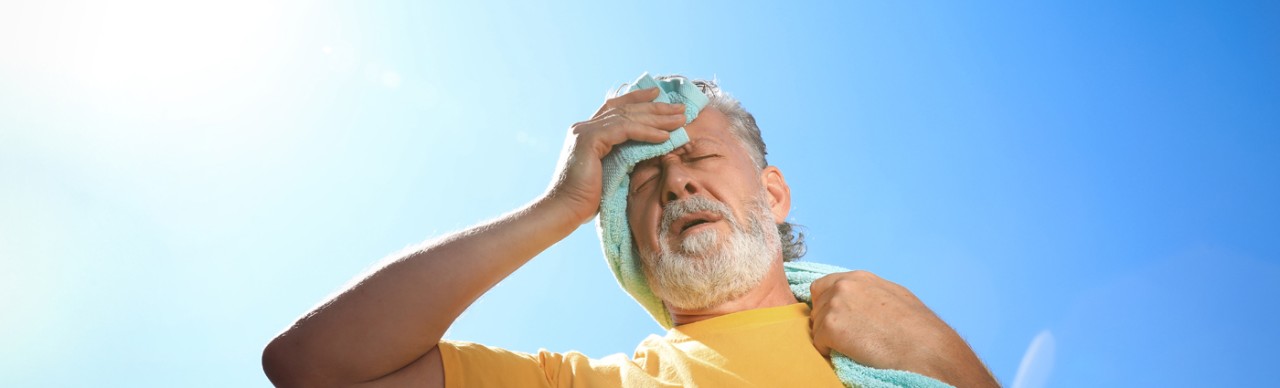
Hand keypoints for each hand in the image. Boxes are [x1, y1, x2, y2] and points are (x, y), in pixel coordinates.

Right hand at [542, 87, 686, 223]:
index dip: (637, 98)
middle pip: (624, 109)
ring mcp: (585, 131)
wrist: (565, 209)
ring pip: (627, 117)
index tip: (658, 95)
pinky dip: (646, 132)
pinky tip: (664, 136)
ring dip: (656, 118)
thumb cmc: (586, 199)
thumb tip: (648, 148)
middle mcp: (584, 126)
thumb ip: (622, 154)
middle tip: (680, 108)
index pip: (615, 107)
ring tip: (679, 120)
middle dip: (655, 107)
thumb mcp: (610, 170)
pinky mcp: (589, 139)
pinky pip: (624, 130)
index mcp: (587, 132)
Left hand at [810, 271, 998, 386]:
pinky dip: (829, 351)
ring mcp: (836, 305)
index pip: (823, 286)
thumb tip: (860, 303)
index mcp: (860, 278)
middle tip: (847, 337)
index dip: (827, 305)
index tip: (839, 320)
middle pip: (816, 306)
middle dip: (826, 321)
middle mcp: (844, 285)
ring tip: (854, 346)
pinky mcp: (831, 327)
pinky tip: (851, 353)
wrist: (925, 347)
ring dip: (828, 338)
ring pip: (816, 325)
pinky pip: (817, 342)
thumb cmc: (918, 328)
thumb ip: (870, 294)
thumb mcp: (895, 297)